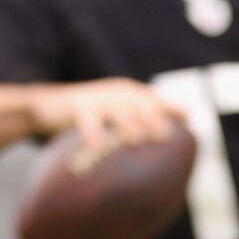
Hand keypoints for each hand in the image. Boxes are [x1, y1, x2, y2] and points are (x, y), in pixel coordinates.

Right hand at [28, 78, 179, 151]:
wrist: (50, 107)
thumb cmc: (90, 116)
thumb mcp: (116, 116)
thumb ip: (138, 125)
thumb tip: (165, 144)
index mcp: (128, 94)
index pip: (154, 99)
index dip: (171, 106)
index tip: (189, 118)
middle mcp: (116, 93)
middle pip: (139, 104)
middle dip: (154, 118)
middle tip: (165, 136)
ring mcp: (97, 99)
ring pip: (117, 110)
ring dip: (128, 124)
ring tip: (136, 141)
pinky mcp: (77, 106)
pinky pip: (87, 120)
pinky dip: (92, 132)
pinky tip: (97, 145)